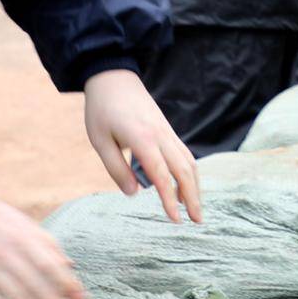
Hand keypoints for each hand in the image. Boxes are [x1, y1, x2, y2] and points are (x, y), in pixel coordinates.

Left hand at [84, 67, 200, 224]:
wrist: (114, 77)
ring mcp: (167, 131)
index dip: (170, 199)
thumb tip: (134, 193)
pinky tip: (187, 187)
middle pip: (184, 170)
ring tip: (196, 209)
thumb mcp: (100, 141)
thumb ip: (116, 168)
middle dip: (193, 198)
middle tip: (197, 222)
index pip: (161, 175)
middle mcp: (160, 135)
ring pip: (189, 162)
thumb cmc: (102, 109)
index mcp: (142, 139)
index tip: (175, 220)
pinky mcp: (167, 129)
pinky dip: (190, 173)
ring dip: (195, 187)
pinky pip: (184, 153)